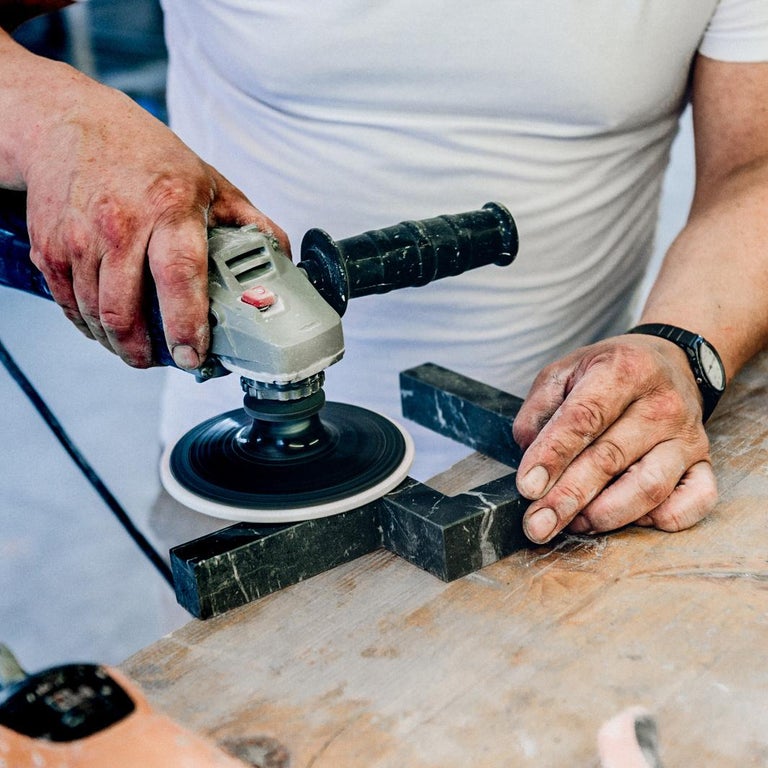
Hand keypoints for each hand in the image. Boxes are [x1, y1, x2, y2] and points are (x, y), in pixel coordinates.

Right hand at [17, 56, 288, 368]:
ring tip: (139, 350)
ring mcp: (78, 238)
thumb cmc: (148, 157)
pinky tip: (109, 328)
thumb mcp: (211, 183)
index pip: (179, 276)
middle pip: (125, 310)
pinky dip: (90, 327)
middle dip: (145, 352)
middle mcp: (120, 225)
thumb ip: (251, 225)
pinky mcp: (49, 248)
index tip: (193, 355)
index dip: (186, 323)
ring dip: (119, 344)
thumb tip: (286, 263)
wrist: (70, 124)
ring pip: (96, 315)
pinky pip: (70, 306)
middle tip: (165, 361)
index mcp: (169, 208)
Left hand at [512, 334, 717, 543]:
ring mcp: (688, 438)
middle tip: (536, 525)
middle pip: (609, 460)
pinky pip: (690, 505)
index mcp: (623, 372)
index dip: (552, 456)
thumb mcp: (564, 372)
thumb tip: (529, 454)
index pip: (584, 419)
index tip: (527, 487)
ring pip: (648, 489)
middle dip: (567, 498)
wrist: (668, 364)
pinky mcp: (705, 465)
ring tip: (571, 523)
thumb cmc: (609, 373)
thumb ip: (539, 409)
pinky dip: (657, 520)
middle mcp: (661, 405)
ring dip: (604, 514)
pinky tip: (625, 518)